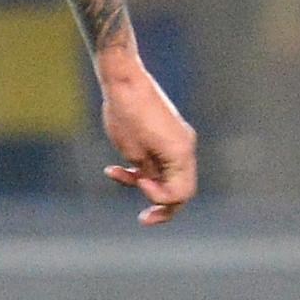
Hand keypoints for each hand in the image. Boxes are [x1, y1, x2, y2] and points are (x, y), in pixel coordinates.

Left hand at [97, 51, 196, 223]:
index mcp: (180, 153)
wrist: (124, 81)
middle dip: (161, 204)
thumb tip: (152, 186)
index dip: (160, 198)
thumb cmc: (126, 113)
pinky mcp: (165, 137)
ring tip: (119, 177)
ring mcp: (177, 141)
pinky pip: (160, 163)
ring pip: (169, 176)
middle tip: (143, 219)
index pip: (181, 193)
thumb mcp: (133, 151)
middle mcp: (185, 148)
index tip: (138, 183)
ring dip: (147, 184)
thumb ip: (146, 173)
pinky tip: (115, 169)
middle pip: (181, 189)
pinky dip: (142, 170)